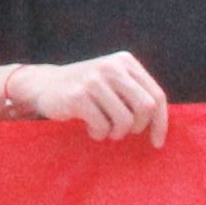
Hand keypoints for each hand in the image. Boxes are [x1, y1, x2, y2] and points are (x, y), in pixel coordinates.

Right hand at [13, 52, 167, 142]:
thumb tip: (161, 126)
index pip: (156, 95)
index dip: (160, 122)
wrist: (44, 85)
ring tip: (103, 128)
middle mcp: (112, 67)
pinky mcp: (78, 96)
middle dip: (137, 128)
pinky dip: (98, 134)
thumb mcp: (113, 83)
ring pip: (125, 121)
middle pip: (145, 108)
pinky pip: (102, 127)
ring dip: (115, 133)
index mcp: (125, 62)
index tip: (156, 142)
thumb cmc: (87, 91)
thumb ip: (136, 95)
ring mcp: (94, 80)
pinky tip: (89, 127)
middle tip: (122, 132)